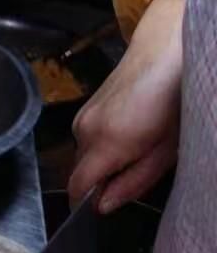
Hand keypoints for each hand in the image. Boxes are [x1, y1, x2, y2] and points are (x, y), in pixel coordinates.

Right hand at [68, 0, 186, 213]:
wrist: (167, 45)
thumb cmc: (175, 98)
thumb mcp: (165, 150)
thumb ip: (133, 182)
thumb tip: (103, 206)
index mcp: (106, 143)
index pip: (77, 188)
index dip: (87, 203)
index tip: (105, 205)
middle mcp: (85, 131)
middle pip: (80, 173)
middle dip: (100, 180)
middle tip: (135, 169)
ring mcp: (82, 116)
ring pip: (83, 156)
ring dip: (103, 161)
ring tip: (136, 144)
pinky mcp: (85, 106)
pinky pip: (87, 139)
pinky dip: (102, 144)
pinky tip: (129, 128)